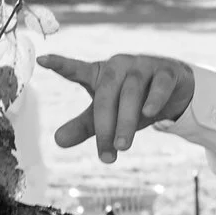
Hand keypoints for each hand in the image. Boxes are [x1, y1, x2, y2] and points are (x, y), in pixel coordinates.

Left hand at [39, 52, 195, 162]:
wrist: (174, 90)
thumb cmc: (133, 101)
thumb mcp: (108, 115)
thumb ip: (84, 126)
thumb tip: (58, 141)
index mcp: (100, 75)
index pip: (77, 70)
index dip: (61, 65)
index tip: (41, 59)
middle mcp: (119, 66)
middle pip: (107, 93)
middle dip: (105, 125)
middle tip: (106, 155)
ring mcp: (143, 66)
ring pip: (132, 92)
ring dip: (127, 121)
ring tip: (123, 146)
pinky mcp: (166, 72)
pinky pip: (160, 84)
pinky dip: (154, 98)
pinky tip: (149, 113)